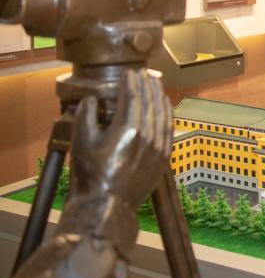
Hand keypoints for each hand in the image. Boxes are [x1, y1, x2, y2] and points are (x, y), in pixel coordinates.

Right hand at [70, 69, 170, 208]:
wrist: (107, 205)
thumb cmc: (91, 175)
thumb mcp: (81, 141)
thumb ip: (87, 115)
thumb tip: (93, 99)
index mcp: (128, 129)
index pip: (133, 97)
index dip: (131, 82)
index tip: (129, 72)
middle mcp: (148, 135)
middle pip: (150, 101)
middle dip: (146, 84)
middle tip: (142, 73)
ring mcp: (159, 146)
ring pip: (163, 113)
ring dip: (158, 95)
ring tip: (154, 83)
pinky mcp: (164, 156)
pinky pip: (169, 127)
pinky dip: (167, 112)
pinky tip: (164, 104)